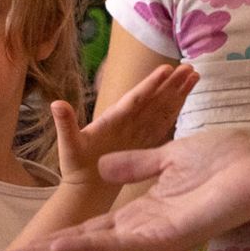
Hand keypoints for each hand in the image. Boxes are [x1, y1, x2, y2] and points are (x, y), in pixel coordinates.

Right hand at [3, 131, 249, 250]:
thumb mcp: (169, 158)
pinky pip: (126, 244)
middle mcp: (146, 233)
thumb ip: (137, 165)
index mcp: (145, 214)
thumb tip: (106, 167)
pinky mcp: (171, 236)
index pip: (93, 231)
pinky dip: (93, 248)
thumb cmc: (228, 162)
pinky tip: (66, 250)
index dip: (59, 238)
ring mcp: (158, 238)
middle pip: (88, 249)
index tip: (26, 246)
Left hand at [52, 64, 197, 187]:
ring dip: (178, 92)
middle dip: (171, 84)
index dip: (150, 85)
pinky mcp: (145, 140)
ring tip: (194, 75)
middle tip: (190, 67)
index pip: (135, 99)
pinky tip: (186, 98)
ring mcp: (138, 129)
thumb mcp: (69, 145)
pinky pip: (163, 123)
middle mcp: (128, 120)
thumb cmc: (76, 165)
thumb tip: (55, 104)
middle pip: (153, 98)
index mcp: (113, 119)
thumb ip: (65, 125)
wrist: (85, 183)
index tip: (166, 69)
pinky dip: (176, 111)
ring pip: (161, 107)